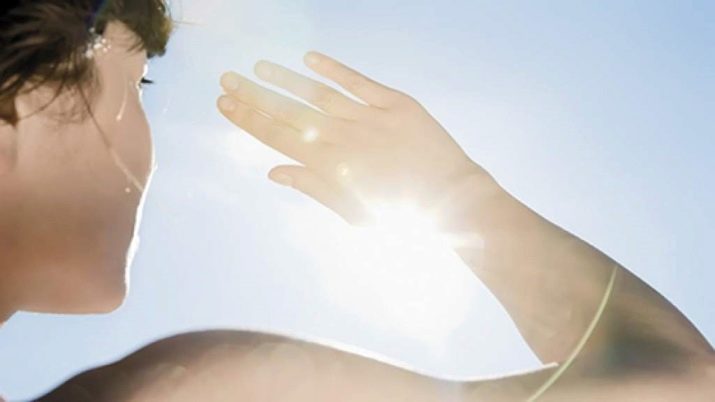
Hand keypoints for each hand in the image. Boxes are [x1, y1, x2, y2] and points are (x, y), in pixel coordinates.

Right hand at [217, 51, 492, 223]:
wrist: (450, 201)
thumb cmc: (399, 216)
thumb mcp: (351, 212)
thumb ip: (312, 187)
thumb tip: (273, 172)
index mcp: (328, 166)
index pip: (277, 137)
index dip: (248, 119)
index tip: (224, 104)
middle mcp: (342, 137)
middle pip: (288, 112)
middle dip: (254, 96)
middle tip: (226, 79)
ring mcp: (367, 117)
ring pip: (317, 93)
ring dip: (285, 79)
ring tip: (259, 67)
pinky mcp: (395, 104)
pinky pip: (358, 82)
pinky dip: (333, 69)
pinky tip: (309, 59)